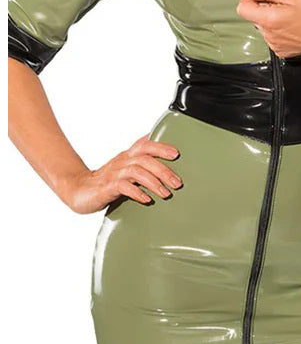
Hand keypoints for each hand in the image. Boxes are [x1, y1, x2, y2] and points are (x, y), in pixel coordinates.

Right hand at [62, 132, 182, 212]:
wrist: (79, 190)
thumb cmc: (107, 181)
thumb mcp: (127, 170)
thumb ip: (143, 167)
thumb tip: (167, 169)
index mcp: (128, 156)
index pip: (145, 144)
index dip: (161, 147)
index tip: (176, 154)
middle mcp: (122, 161)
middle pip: (145, 158)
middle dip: (164, 170)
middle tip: (178, 183)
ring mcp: (114, 173)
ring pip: (137, 171)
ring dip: (154, 182)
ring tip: (166, 193)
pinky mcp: (106, 187)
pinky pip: (123, 186)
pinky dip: (137, 192)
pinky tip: (147, 199)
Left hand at [236, 0, 300, 56]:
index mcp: (268, 19)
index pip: (242, 7)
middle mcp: (268, 35)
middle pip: (253, 16)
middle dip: (264, 7)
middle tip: (286, 5)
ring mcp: (274, 45)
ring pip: (263, 26)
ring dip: (272, 18)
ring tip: (292, 16)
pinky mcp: (281, 51)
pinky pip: (272, 36)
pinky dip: (279, 29)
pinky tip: (294, 26)